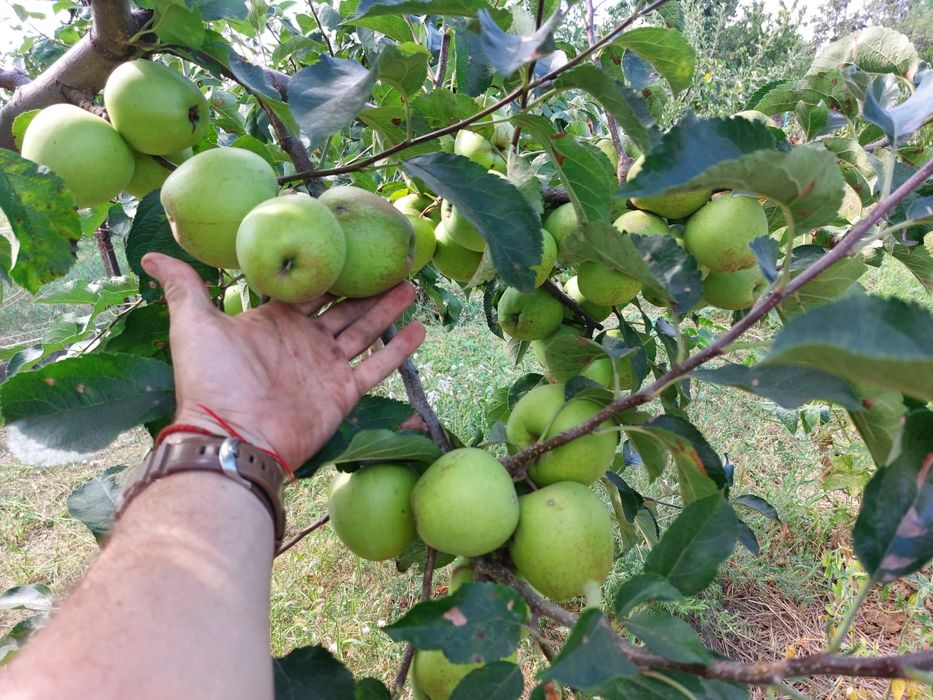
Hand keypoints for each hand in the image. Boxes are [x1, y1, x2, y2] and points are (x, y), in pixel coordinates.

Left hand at [141, 252, 425, 467]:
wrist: (233, 437)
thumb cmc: (212, 379)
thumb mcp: (194, 325)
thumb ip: (184, 287)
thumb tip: (150, 255)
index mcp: (275, 321)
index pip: (307, 287)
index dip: (327, 265)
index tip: (347, 241)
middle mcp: (303, 341)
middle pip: (342, 305)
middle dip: (365, 285)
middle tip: (389, 260)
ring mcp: (325, 367)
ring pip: (364, 330)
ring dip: (387, 309)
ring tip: (410, 284)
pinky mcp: (343, 392)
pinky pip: (376, 366)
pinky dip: (399, 350)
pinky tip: (421, 330)